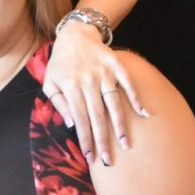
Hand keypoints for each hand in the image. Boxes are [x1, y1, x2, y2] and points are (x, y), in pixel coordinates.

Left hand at [43, 23, 145, 164]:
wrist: (75, 34)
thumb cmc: (61, 62)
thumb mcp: (50, 81)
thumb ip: (58, 102)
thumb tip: (71, 123)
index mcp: (70, 87)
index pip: (79, 119)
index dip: (86, 139)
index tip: (91, 157)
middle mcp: (88, 81)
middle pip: (97, 116)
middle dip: (103, 140)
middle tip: (108, 160)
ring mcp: (104, 72)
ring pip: (113, 102)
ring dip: (120, 125)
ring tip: (125, 144)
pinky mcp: (116, 64)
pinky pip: (128, 83)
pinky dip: (136, 97)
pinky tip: (144, 113)